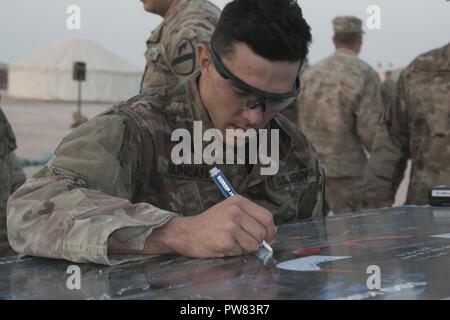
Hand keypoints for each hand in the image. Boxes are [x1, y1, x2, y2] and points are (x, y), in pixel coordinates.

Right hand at [150, 195, 276, 257]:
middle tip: (246, 242)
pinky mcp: (225, 241)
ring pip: (254, 244)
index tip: (267, 237)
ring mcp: (230, 226)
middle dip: (258, 241)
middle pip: (262, 232)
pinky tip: (224, 246)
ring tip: (233, 242)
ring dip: (246, 248)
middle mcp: (235, 211)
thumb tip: (272, 235)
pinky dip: (236, 253)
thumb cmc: (210, 224)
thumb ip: (250, 218)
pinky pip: (242, 252)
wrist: (187, 233)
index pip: (267, 217)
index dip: (270, 230)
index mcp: (238, 201)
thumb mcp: (230, 211)